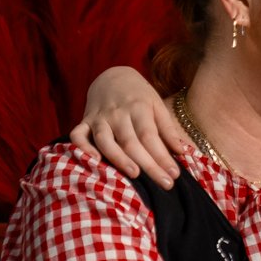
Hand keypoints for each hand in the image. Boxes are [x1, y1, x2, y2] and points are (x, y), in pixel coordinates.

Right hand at [70, 66, 187, 185]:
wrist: (111, 76)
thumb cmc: (139, 96)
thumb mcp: (157, 105)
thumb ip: (168, 129)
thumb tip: (182, 152)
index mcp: (139, 108)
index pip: (150, 136)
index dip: (162, 156)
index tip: (174, 174)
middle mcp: (118, 113)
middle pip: (131, 142)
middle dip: (149, 164)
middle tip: (165, 184)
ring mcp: (99, 117)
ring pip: (106, 140)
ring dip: (119, 158)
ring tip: (135, 174)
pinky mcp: (84, 121)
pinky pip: (78, 135)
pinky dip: (82, 147)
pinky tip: (94, 161)